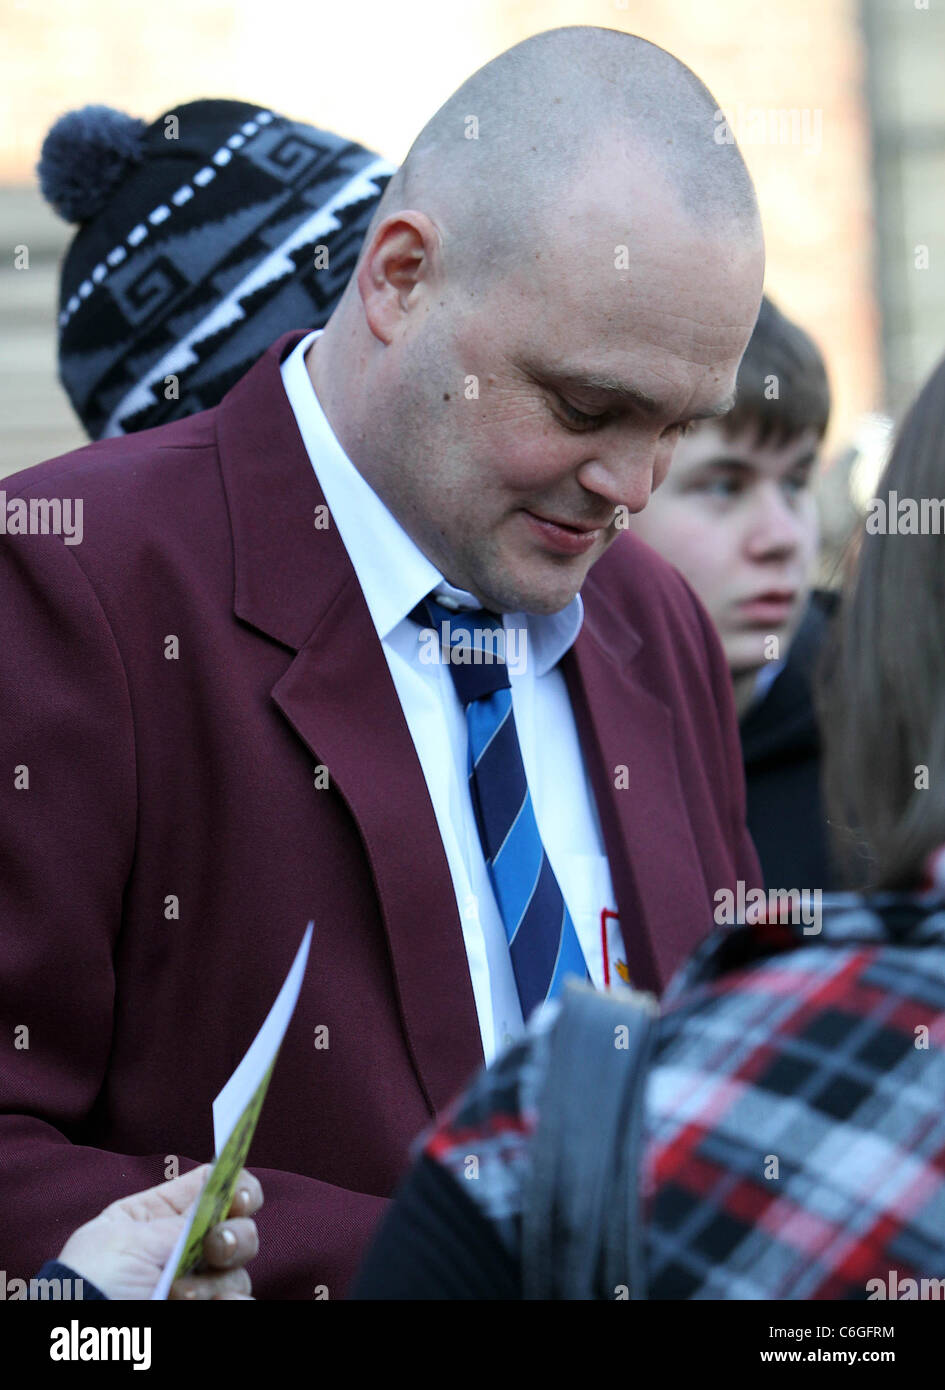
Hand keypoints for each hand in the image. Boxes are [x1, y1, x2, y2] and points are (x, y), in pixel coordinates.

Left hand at [57, 1165, 262, 1299]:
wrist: (82, 1328)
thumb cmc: (92, 1280)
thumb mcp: (130, 1238)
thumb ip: (184, 1218)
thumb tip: (228, 1193)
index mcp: (160, 1214)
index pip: (213, 1186)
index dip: (236, 1186)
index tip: (239, 1198)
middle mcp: (183, 1245)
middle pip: (238, 1225)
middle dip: (234, 1233)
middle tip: (216, 1246)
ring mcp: (195, 1282)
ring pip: (239, 1267)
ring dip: (219, 1277)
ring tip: (183, 1294)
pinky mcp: (204, 1308)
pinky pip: (239, 1300)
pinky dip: (231, 1300)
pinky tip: (214, 1304)